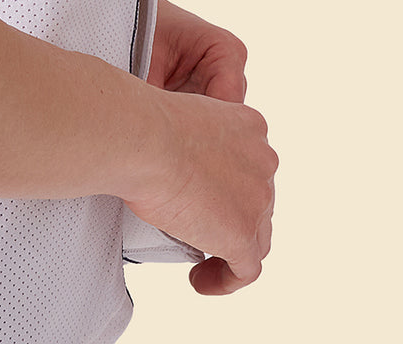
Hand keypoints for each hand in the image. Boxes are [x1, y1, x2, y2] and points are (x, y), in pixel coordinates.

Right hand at [144, 0, 273, 294]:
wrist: (139, 137)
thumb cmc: (142, 123)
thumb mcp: (178, 122)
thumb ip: (190, 141)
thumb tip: (169, 162)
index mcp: (249, 125)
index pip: (250, 164)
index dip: (231, 184)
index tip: (206, 195)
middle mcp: (262, 161)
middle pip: (255, 199)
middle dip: (230, 214)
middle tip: (196, 225)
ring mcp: (256, 199)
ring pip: (255, 236)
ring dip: (229, 250)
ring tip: (201, 262)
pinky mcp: (242, 234)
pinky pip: (245, 271)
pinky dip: (224, 280)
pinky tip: (199, 281)